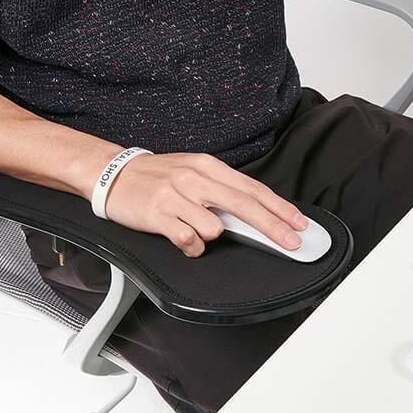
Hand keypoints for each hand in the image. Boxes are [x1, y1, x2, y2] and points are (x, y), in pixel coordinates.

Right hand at [104, 152, 306, 256]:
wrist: (114, 174)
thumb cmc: (157, 175)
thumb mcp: (192, 171)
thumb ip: (221, 188)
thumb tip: (254, 211)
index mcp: (207, 166)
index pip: (251, 188)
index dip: (278, 207)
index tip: (297, 223)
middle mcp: (194, 178)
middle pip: (243, 205)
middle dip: (273, 227)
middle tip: (291, 242)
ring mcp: (175, 196)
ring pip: (215, 228)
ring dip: (212, 236)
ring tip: (194, 227)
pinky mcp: (158, 214)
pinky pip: (189, 240)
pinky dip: (192, 246)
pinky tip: (184, 238)